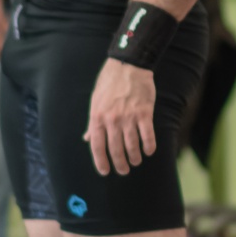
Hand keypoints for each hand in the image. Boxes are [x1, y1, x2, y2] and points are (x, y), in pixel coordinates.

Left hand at [85, 58, 156, 175]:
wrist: (128, 65)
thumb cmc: (109, 83)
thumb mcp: (95, 101)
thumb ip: (93, 123)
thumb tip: (87, 139)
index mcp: (97, 117)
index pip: (97, 147)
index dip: (101, 162)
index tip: (105, 171)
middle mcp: (112, 120)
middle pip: (115, 149)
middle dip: (120, 164)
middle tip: (124, 170)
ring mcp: (129, 117)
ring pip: (132, 145)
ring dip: (134, 157)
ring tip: (136, 162)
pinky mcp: (144, 113)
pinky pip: (147, 135)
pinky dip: (148, 146)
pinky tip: (149, 151)